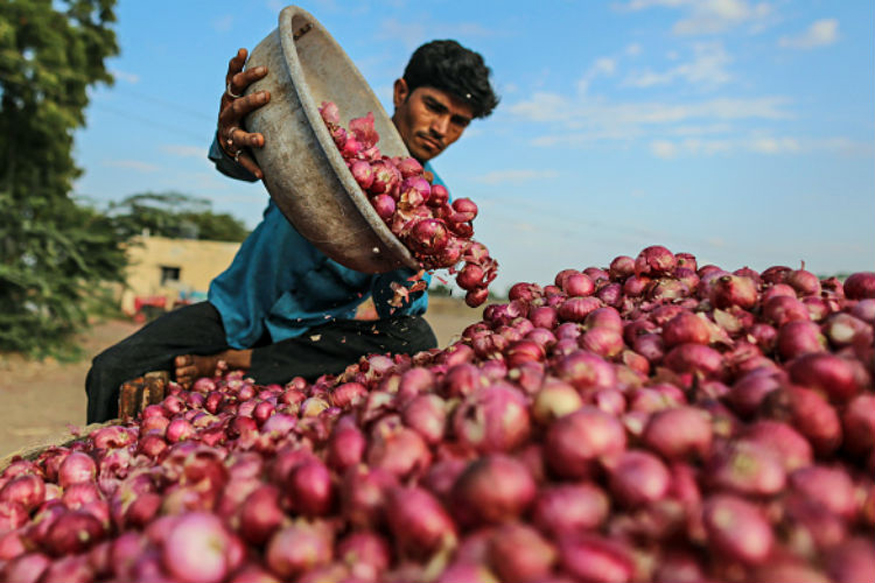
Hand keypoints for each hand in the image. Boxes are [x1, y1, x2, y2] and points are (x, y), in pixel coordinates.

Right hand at [219, 48, 270, 178]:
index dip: (240, 69)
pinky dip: (251, 166)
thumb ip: (244, 75)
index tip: (253, 59)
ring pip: (238, 135)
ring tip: (262, 140)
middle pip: (236, 104)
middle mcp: (227, 113)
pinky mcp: (234, 150)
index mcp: (230, 96)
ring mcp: (229, 133)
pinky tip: (261, 174)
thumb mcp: (241, 91)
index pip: (233, 80)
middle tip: (267, 96)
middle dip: (251, 100)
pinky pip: (242, 159)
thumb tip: (250, 48)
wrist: (225, 137)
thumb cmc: (241, 109)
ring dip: (249, 137)